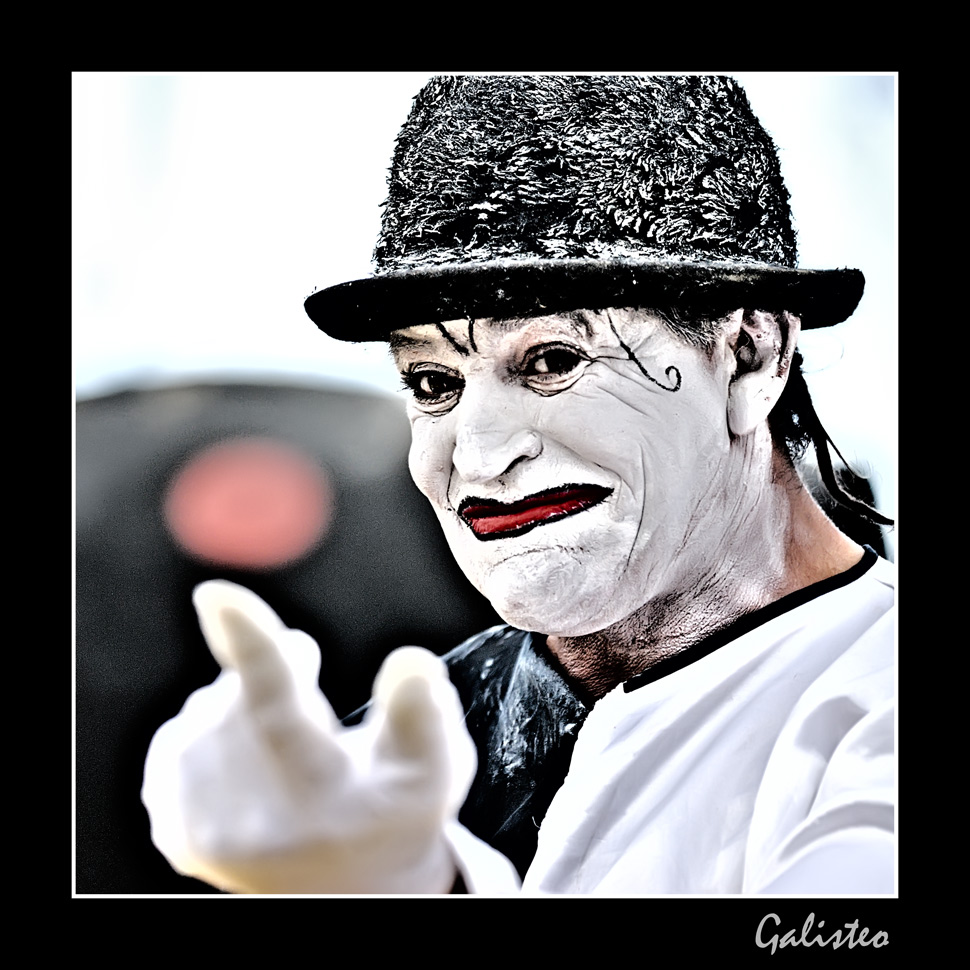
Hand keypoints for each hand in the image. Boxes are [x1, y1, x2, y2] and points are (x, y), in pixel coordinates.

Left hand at [142, 580, 475, 893]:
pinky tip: (250, 753)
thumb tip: (410, 660)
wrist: (351, 889)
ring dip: (247, 701)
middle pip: (242, 695)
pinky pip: (179, 737)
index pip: (282, 705)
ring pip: (206, 711)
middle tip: (314, 689)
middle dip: (278, 669)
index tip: (216, 595)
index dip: (253, 645)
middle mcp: (254, 825)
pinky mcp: (173, 833)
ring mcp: (204, 833)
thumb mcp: (435, 766)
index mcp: (324, 798)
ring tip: (289, 733)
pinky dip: (214, 729)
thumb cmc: (398, 812)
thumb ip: (423, 711)